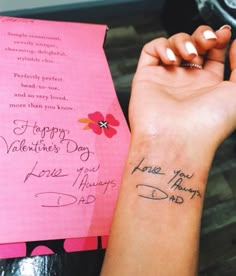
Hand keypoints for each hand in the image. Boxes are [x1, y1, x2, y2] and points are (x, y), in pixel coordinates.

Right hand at [129, 25, 234, 154]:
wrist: (178, 140)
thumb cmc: (208, 123)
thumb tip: (235, 44)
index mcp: (207, 86)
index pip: (212, 54)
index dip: (217, 40)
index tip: (223, 35)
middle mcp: (185, 82)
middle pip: (192, 46)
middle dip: (200, 36)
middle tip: (206, 42)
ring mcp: (165, 79)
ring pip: (172, 45)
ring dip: (182, 41)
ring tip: (188, 55)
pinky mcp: (147, 78)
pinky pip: (150, 51)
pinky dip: (161, 46)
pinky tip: (170, 58)